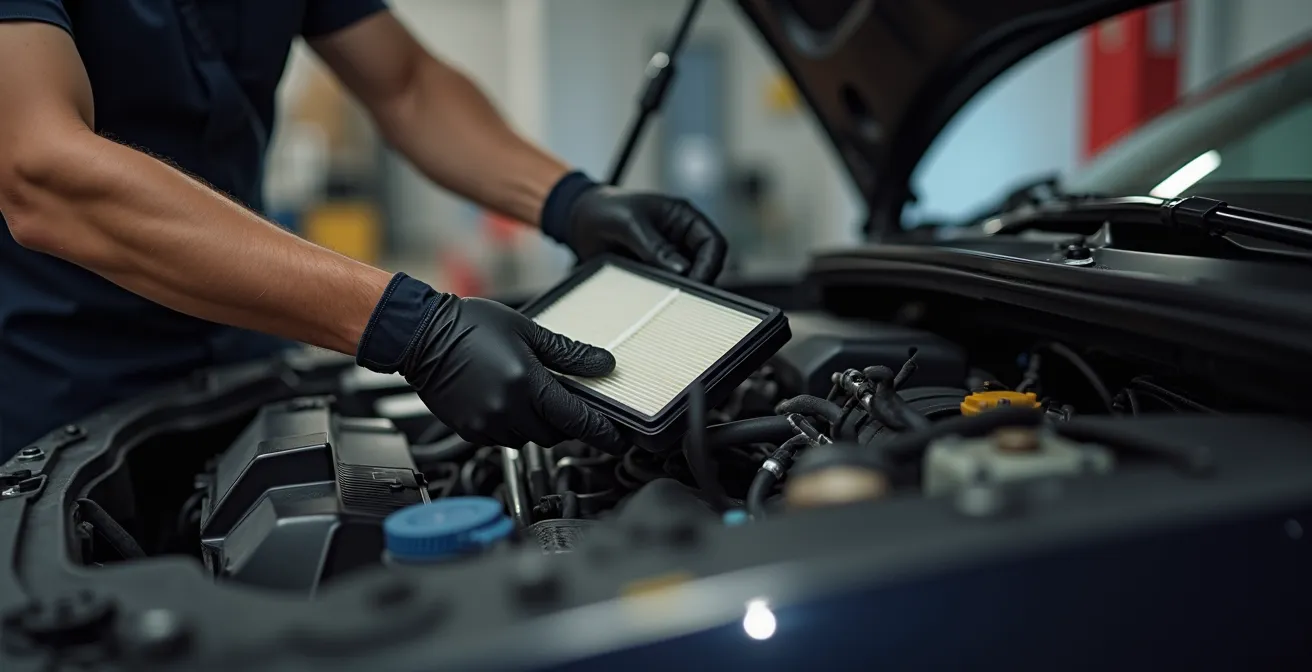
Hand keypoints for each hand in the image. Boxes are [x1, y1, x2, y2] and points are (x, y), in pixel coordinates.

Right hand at [357, 275, 624, 452]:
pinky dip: (513, 426)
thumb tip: (603, 364)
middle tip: (563, 400)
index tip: (618, 440)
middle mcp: (506, 409)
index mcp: (525, 384)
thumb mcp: (528, 332)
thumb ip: (569, 353)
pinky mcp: (470, 431)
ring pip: (529, 439)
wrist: (421, 335)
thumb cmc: (469, 326)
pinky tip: (505, 401)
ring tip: (528, 396)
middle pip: (555, 434)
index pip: (576, 419)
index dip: (602, 433)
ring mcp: (486, 424)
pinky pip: (504, 439)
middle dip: (565, 422)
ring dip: (538, 425)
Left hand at [541, 173, 727, 282]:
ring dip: (678, 289)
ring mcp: (668, 257)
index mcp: (684, 217)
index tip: (696, 282)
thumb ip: (655, 246)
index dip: (710, 265)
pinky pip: (666, 287)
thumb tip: (681, 270)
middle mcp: (681, 238)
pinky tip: (650, 296)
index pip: (713, 243)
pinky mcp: (654, 272)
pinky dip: (662, 294)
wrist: (578, 221)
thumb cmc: (604, 208)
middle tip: (682, 295)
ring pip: (687, 280)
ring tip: (662, 294)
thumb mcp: (630, 223)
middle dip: (697, 280)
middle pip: (706, 265)